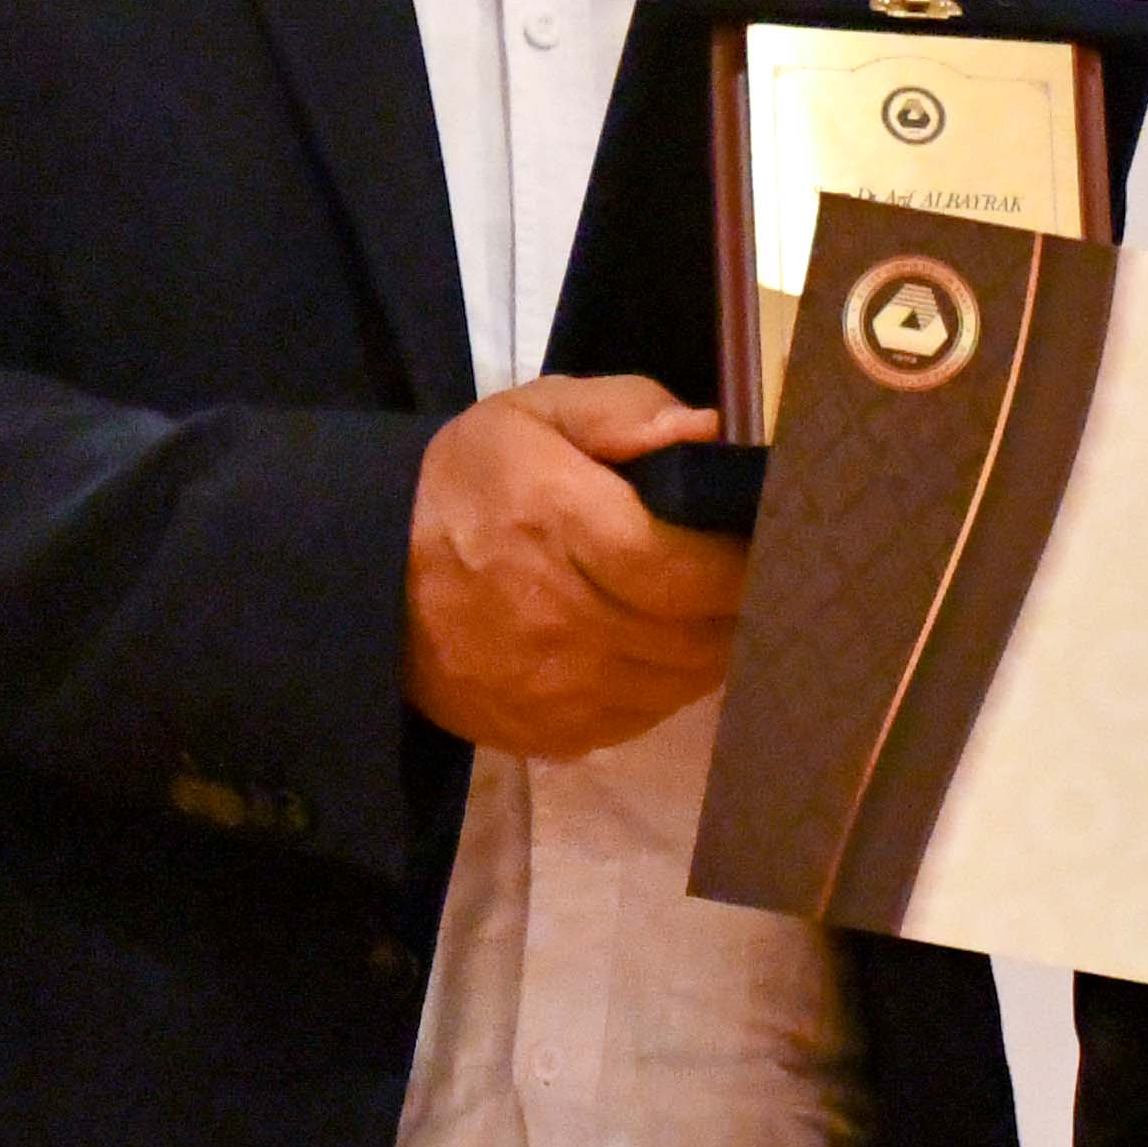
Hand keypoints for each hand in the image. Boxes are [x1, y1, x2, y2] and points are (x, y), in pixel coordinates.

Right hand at [404, 376, 750, 760]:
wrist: (375, 573)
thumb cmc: (472, 481)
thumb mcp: (536, 412)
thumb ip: (625, 410)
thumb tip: (706, 430)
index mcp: (558, 523)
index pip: (688, 568)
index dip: (745, 563)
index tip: (771, 542)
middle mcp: (558, 618)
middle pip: (696, 635)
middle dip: (741, 606)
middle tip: (755, 575)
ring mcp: (553, 689)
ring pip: (680, 684)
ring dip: (711, 648)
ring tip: (713, 608)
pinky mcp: (547, 735)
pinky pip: (644, 719)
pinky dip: (668, 686)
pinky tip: (662, 647)